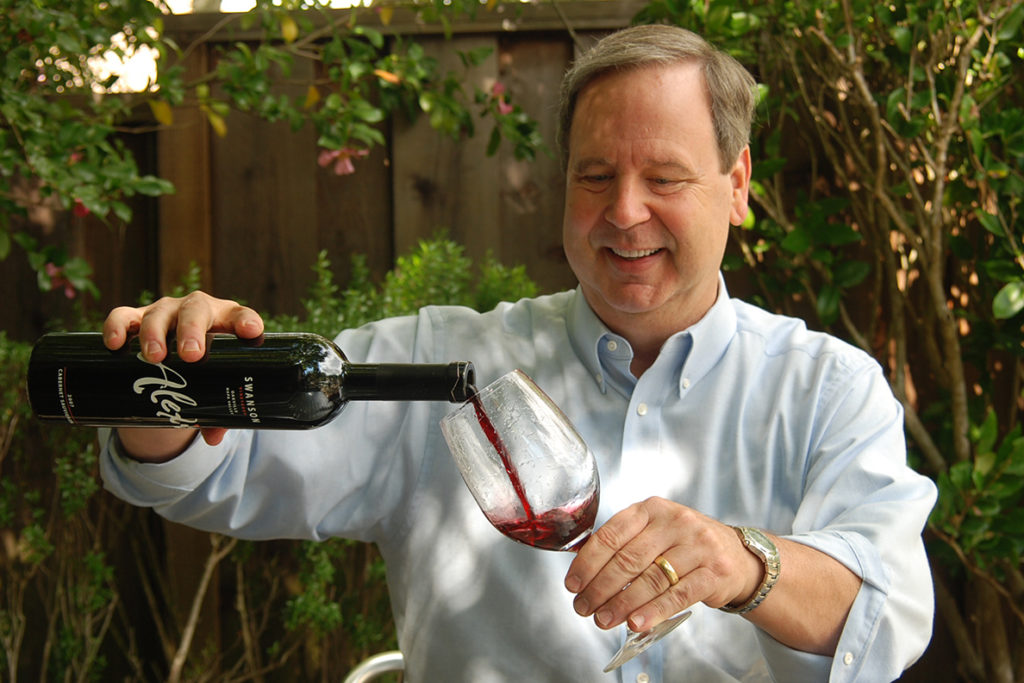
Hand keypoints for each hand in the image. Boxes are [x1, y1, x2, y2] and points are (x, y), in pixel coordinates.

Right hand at [102, 291, 263, 453]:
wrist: (177, 355)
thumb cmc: (207, 368)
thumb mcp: (216, 384)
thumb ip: (219, 410)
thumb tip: (213, 438)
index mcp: (227, 322)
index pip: (241, 316)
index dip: (246, 322)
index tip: (251, 332)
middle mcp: (198, 310)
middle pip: (196, 310)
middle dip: (193, 331)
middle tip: (191, 356)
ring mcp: (167, 311)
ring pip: (160, 313)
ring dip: (156, 333)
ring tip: (154, 358)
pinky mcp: (138, 317)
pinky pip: (124, 316)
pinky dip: (117, 326)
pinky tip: (115, 343)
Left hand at [564, 497, 762, 632]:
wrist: (736, 556)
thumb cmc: (684, 545)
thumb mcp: (654, 532)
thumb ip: (624, 544)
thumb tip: (583, 571)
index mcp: (651, 509)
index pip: (611, 535)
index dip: (587, 563)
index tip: (572, 584)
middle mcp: (675, 522)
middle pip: (628, 560)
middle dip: (600, 588)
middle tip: (583, 608)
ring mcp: (697, 546)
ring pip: (651, 579)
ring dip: (622, 604)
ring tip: (603, 619)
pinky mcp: (714, 572)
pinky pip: (677, 595)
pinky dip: (653, 611)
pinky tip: (636, 623)